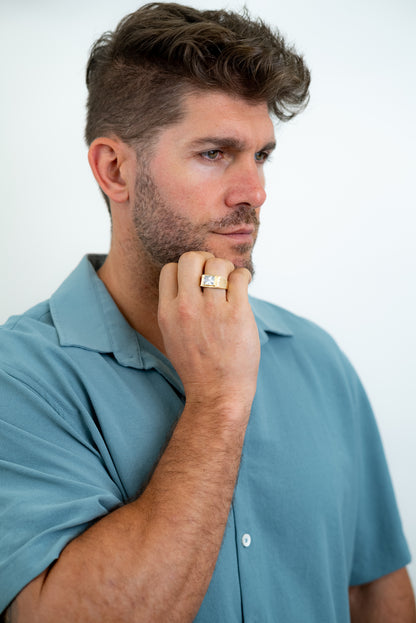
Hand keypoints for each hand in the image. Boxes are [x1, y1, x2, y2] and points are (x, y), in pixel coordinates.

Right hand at [158, 251, 259, 415]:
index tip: (197, 281)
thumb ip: (175, 307)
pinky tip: (243, 286)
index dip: (185, 270)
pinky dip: (243, 277)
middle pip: (191, 258)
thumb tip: (188, 279)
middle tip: (216, 276)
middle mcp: (187, 307)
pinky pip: (240, 277)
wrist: (217, 392)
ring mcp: (212, 310)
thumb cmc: (197, 366)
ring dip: (227, 268)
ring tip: (231, 283)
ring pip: (218, 264)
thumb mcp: (171, 335)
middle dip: (205, 261)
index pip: (170, 268)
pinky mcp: (238, 313)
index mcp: (167, 312)